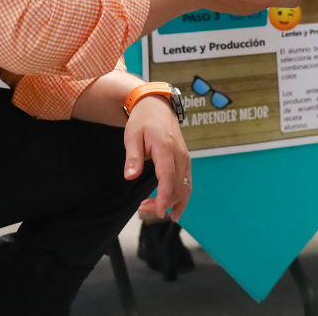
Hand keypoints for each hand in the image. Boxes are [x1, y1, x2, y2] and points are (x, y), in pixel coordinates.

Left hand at [123, 96, 191, 220]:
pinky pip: (187, 183)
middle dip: (164, 203)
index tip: (159, 212)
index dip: (165, 196)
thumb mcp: (132, 136)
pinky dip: (181, 198)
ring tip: (155, 211)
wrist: (158, 106)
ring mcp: (185, 158)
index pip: (168, 177)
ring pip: (185, 187)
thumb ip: (133, 157)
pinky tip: (174, 210)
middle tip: (143, 209)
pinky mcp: (185, 161)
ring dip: (172, 203)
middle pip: (177, 186)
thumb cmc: (143, 121)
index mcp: (166, 148)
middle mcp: (180, 155)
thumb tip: (130, 176)